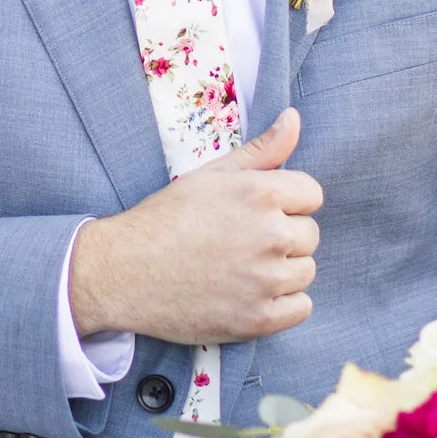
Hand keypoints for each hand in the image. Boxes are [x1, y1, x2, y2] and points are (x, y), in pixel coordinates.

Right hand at [67, 109, 319, 343]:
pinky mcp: (259, 318)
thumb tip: (294, 118)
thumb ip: (261, 150)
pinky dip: (281, 304)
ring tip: (241, 268)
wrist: (124, 271)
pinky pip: (301, 308)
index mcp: (261, 193)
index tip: (257, 213)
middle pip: (309, 235)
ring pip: (306, 272)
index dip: (286, 202)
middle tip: (241, 242)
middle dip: (283, 237)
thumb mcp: (210, 175)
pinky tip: (250, 294)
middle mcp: (271, 235)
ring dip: (283, 271)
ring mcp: (266, 280)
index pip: (312, 194)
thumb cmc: (165, 218)